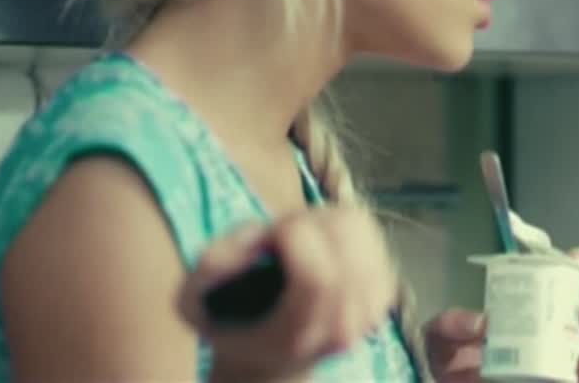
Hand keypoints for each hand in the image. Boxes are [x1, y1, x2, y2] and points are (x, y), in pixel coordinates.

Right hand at [177, 206, 398, 382]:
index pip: (318, 278)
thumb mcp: (194, 302)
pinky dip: (342, 225)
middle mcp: (344, 326)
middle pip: (342, 238)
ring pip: (357, 227)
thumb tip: (243, 245)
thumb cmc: (230, 323)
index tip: (265, 237)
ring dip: (323, 219)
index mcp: (299, 333)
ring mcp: (370, 308)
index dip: (289, 238)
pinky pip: (369, 231)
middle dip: (305, 221)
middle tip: (278, 237)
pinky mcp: (384, 289)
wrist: (269, 358)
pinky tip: (320, 244)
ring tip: (298, 240)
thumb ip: (208, 270)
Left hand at [425, 247, 578, 382]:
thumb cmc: (437, 355)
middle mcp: (532, 336)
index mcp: (512, 311)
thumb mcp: (439, 331)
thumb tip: (483, 322)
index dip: (568, 270)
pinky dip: (578, 382)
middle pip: (570, 321)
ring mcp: (536, 367)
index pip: (547, 285)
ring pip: (573, 359)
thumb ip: (454, 323)